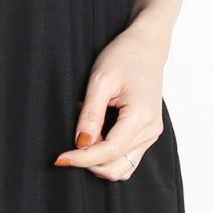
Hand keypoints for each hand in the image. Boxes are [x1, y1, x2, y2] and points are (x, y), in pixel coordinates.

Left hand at [53, 23, 169, 180]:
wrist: (146, 46)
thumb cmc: (124, 56)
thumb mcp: (101, 79)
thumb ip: (91, 114)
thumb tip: (81, 143)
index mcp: (141, 117)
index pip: (109, 151)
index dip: (82, 158)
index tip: (60, 158)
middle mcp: (151, 131)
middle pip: (116, 165)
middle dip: (89, 161)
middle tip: (70, 139)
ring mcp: (151, 134)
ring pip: (122, 166)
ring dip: (99, 160)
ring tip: (86, 130)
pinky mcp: (147, 133)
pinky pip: (127, 157)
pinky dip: (108, 154)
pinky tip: (97, 132)